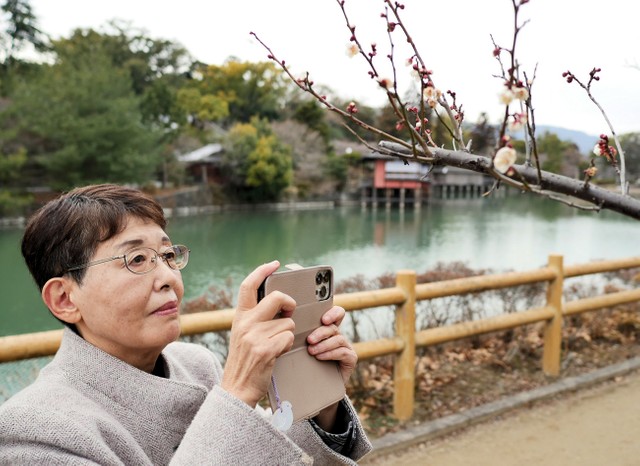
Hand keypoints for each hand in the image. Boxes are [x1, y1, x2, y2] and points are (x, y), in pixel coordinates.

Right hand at [221, 260, 296, 406]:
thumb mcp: (243, 334)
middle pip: (277, 298)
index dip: (262, 271)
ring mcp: (255, 336)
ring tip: (276, 346)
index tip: (274, 264)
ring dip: (288, 334)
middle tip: (289, 311)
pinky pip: (289, 338)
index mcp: (240, 316)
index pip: (249, 286)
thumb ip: (255, 317)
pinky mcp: (265, 349)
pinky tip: (277, 354)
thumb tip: (278, 301)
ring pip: (288, 322)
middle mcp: (246, 323)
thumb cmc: (245, 361)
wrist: (236, 388)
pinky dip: (288, 345)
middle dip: (289, 303)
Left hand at [307, 305, 356, 431]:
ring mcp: (345, 347)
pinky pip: (343, 352)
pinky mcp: (350, 359)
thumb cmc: (305, 365)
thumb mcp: (300, 349)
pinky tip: (320, 357)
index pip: (336, 314)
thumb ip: (298, 336)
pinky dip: (330, 353)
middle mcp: (338, 336)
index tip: (323, 319)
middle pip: (333, 327)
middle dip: (321, 332)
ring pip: (338, 339)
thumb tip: (283, 326)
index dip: (332, 313)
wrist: (315, 390)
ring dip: (324, 344)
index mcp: (327, 330)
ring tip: (312, 351)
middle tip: (309, 340)